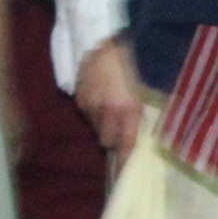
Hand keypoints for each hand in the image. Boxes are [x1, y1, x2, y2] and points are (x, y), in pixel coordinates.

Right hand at [72, 38, 144, 165]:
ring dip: (102, 123)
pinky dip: (92, 111)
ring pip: (95, 127)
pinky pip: (86, 114)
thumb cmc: (126, 62)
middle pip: (107, 141)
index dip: (123, 162)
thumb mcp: (138, 88)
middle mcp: (108, 112)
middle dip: (112, 137)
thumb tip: (134, 130)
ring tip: (108, 104)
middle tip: (118, 126)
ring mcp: (90, 106)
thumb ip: (135, 111)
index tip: (122, 176)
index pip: (125, 145)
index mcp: (128, 109)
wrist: (101, 42)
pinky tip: (97, 95)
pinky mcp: (78, 100)